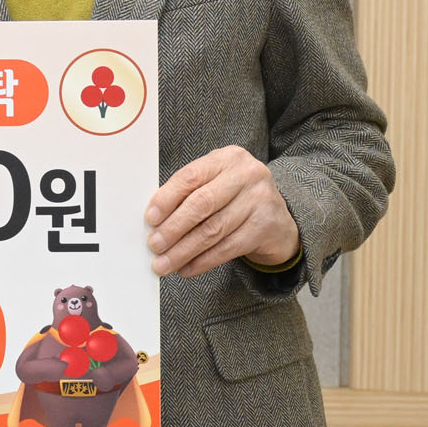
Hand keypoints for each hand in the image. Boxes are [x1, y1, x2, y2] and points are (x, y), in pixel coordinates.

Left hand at [145, 145, 297, 277]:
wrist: (277, 220)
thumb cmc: (235, 199)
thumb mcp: (215, 184)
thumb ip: (189, 193)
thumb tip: (154, 221)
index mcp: (227, 158)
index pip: (191, 176)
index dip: (167, 198)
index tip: (150, 219)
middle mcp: (247, 175)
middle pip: (201, 204)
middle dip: (173, 228)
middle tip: (154, 246)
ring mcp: (260, 201)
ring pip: (213, 230)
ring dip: (183, 250)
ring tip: (164, 264)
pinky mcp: (265, 227)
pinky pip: (227, 248)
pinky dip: (203, 261)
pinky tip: (187, 268)